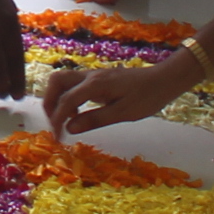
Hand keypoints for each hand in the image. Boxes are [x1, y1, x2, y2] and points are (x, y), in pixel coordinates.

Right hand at [43, 50, 198, 138]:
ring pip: (63, 81)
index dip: (57, 120)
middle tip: (55, 124)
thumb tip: (70, 128)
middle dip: (49, 103)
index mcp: (95, 85)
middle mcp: (89, 76)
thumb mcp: (123, 113)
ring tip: (67, 120)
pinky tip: (79, 113)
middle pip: (56, 82)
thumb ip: (95, 119)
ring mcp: (93, 75)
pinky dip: (68, 98)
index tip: (58, 138)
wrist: (163, 80)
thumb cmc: (147, 97)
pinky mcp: (97, 79)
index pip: (66, 101)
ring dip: (58, 99)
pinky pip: (73, 85)